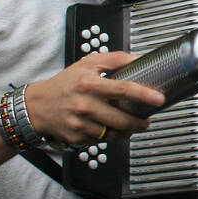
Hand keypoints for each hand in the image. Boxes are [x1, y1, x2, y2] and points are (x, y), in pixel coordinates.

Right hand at [24, 51, 164, 145]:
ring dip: (128, 131)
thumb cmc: (65, 83)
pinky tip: (115, 129)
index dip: (143, 95)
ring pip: (114, 133)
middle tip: (147, 119)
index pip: (122, 90)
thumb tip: (138, 58)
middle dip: (140, 122)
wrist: (38, 105)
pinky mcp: (77, 137)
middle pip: (122, 118)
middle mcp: (84, 105)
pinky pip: (102, 140)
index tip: (159, 98)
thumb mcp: (87, 64)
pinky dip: (113, 136)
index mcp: (88, 84)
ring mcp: (80, 123)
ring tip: (134, 124)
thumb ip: (115, 59)